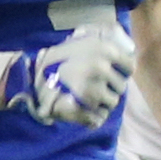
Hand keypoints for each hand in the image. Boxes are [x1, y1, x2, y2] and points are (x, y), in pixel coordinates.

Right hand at [15, 22, 136, 125]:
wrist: (30, 76)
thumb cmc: (56, 59)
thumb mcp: (79, 41)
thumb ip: (101, 42)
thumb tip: (127, 47)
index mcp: (104, 49)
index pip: (130, 65)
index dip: (123, 71)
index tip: (114, 74)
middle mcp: (101, 67)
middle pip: (121, 87)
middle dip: (110, 89)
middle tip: (93, 87)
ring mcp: (94, 89)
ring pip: (111, 103)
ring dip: (102, 103)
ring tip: (85, 97)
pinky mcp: (84, 107)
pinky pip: (99, 118)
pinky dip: (94, 118)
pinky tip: (83, 111)